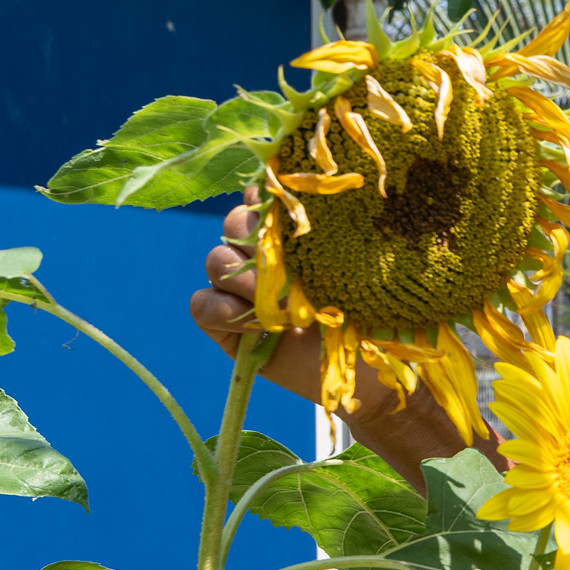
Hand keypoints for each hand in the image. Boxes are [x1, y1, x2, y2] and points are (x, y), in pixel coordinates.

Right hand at [189, 200, 402, 422]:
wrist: (364, 372)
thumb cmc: (369, 317)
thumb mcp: (353, 271)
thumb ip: (323, 237)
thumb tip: (294, 202)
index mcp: (289, 236)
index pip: (259, 197)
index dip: (268, 202)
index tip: (291, 219)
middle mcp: (259, 257)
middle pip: (233, 223)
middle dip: (258, 241)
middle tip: (292, 274)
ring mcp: (238, 290)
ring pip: (215, 260)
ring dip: (247, 281)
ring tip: (283, 310)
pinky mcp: (224, 325)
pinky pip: (201, 304)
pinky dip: (223, 310)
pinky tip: (256, 328)